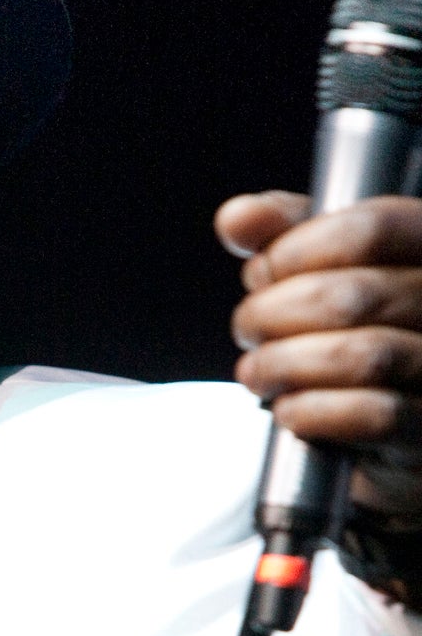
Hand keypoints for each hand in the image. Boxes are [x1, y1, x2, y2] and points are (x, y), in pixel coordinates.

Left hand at [216, 191, 421, 604]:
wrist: (396, 413)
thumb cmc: (359, 322)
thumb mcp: (326, 260)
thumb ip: (283, 230)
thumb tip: (238, 218)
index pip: (369, 230)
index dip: (295, 251)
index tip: (263, 273)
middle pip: (352, 297)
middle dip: (272, 314)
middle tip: (249, 329)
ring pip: (362, 357)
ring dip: (283, 365)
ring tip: (259, 371)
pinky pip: (373, 416)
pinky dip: (312, 412)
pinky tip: (291, 408)